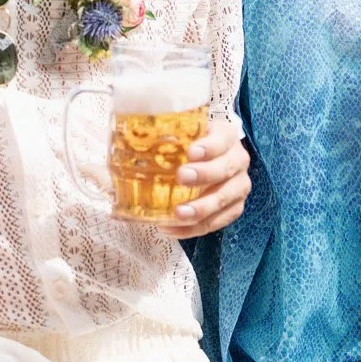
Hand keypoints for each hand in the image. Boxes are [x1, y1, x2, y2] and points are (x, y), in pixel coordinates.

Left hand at [157, 117, 250, 239]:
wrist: (211, 158)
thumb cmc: (191, 145)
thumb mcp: (184, 132)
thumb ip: (164, 135)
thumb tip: (121, 141)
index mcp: (226, 136)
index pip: (222, 139)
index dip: (209, 146)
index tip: (191, 152)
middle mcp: (238, 160)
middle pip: (226, 169)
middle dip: (204, 174)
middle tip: (181, 177)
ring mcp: (238, 186)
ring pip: (225, 199)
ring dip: (201, 208)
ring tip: (178, 214)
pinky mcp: (234, 207)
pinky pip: (218, 222)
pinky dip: (195, 228)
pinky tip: (173, 228)